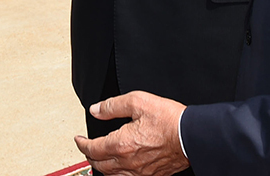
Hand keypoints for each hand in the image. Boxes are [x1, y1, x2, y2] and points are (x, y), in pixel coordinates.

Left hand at [74, 92, 188, 175]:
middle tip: (86, 148)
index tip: (78, 139)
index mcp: (121, 144)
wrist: (191, 136)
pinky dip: (118, 175)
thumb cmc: (168, 119)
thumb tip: (96, 110)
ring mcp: (140, 171)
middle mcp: (128, 162)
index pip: (92, 148)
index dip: (81, 144)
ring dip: (102, 168)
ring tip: (99, 160)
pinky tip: (120, 170)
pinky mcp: (152, 175)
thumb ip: (112, 106)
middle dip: (89, 156)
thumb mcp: (137, 101)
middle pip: (99, 165)